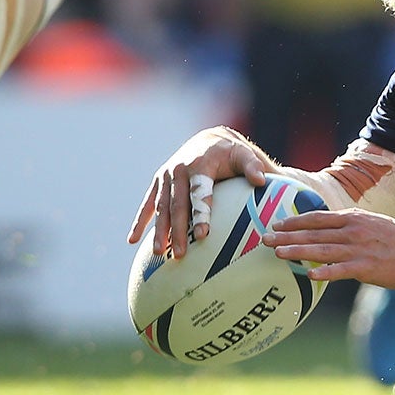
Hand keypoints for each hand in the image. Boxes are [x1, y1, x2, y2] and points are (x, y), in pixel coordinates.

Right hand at [128, 127, 270, 258]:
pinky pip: (147, 204)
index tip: (203, 235)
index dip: (201, 214)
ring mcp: (165, 176)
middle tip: (180, 255)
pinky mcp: (158, 182)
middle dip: (178, 231)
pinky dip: (140, 222)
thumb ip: (253, 166)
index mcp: (200, 164)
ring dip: (159, 230)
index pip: (200, 193)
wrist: (209, 139)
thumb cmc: (231, 153)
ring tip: (159, 253)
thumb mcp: (243, 155)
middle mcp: (178, 169)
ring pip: (161, 207)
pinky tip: (132, 240)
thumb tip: (262, 180)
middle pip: (178, 205)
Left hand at [265, 205, 394, 285]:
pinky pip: (340, 270)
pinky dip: (324, 272)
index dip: (295, 221)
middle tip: (264, 238)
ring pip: (322, 250)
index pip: (317, 218)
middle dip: (287, 236)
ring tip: (278, 253)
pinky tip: (309, 275)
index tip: (277, 224)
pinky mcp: (366, 267)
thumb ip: (349, 224)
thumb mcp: (371, 223)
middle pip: (313, 233)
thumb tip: (327, 229)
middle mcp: (353, 231)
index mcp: (353, 218)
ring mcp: (358, 249)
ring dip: (298, 251)